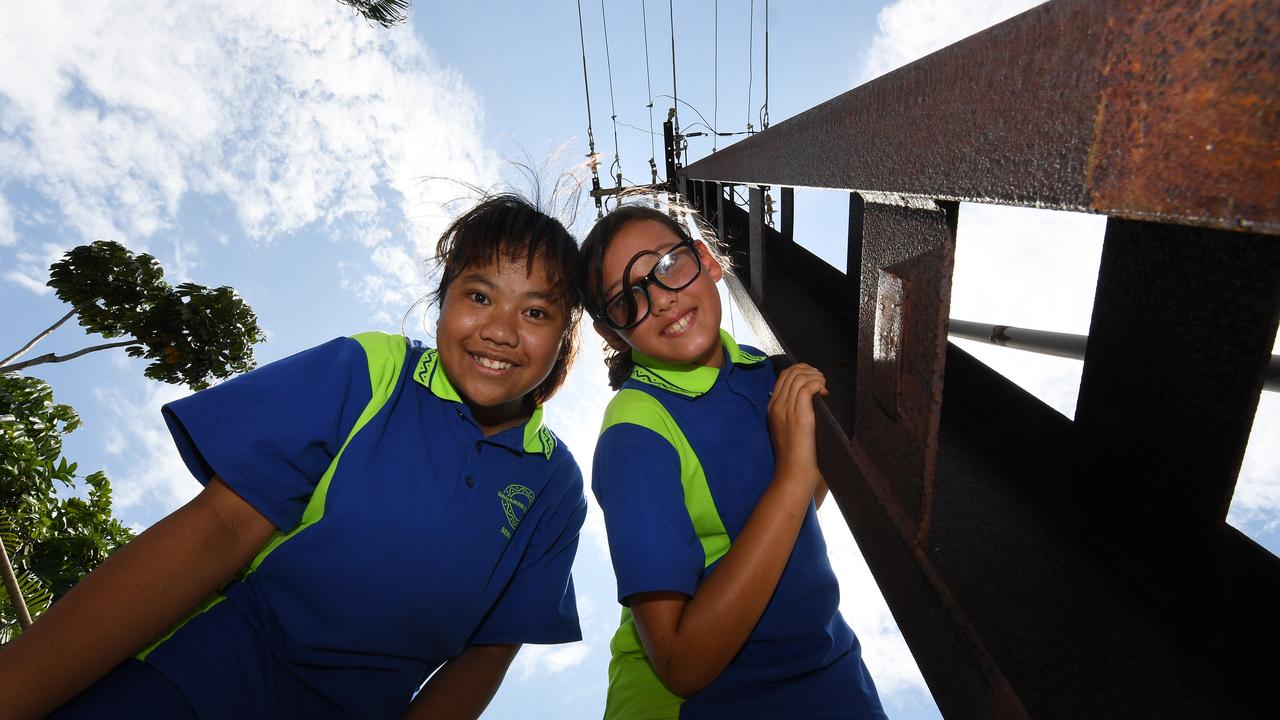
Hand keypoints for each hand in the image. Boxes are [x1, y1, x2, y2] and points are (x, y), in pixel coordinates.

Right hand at [766, 363, 827, 486]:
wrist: (794, 472)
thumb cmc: (796, 454)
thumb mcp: (787, 428)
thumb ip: (792, 411)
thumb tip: (809, 396)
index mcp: (772, 407)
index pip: (784, 376)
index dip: (801, 370)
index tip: (814, 377)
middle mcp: (777, 405)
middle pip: (791, 373)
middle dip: (810, 370)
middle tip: (822, 380)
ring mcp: (786, 409)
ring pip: (800, 378)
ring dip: (816, 377)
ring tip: (824, 386)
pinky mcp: (799, 415)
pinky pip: (807, 387)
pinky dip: (817, 384)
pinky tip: (824, 392)